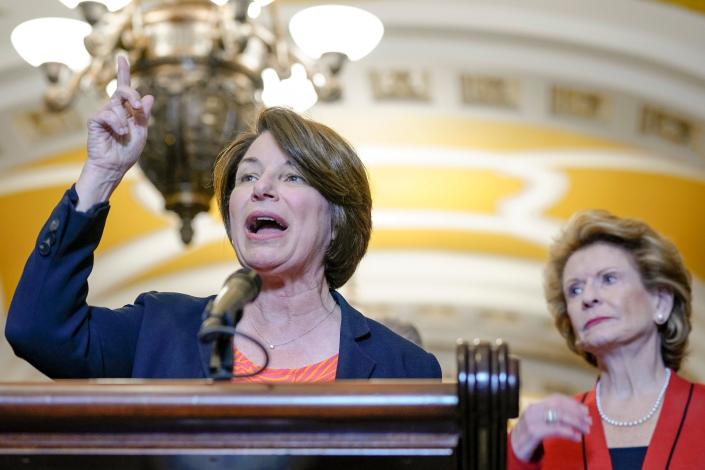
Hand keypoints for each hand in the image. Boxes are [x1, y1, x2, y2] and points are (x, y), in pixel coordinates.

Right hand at [86, 55, 153, 175]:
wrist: (114, 166)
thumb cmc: (127, 151)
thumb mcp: (141, 131)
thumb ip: (144, 115)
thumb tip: (150, 96)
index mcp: (126, 111)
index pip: (124, 88)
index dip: (123, 72)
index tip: (121, 57)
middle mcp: (114, 109)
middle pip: (123, 90)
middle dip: (132, 94)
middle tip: (138, 107)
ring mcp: (103, 114)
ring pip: (116, 104)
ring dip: (124, 119)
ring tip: (124, 133)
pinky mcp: (95, 121)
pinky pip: (106, 114)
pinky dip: (116, 123)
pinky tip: (119, 132)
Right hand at [510, 394, 591, 462]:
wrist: (513, 448)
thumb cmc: (529, 435)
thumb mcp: (539, 422)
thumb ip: (552, 417)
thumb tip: (577, 414)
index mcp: (535, 405)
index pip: (556, 398)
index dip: (573, 403)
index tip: (585, 410)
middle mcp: (533, 409)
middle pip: (559, 406)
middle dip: (577, 413)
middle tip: (589, 421)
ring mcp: (532, 420)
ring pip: (559, 416)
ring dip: (576, 423)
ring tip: (586, 430)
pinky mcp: (534, 431)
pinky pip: (555, 429)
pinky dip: (569, 432)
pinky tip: (577, 437)